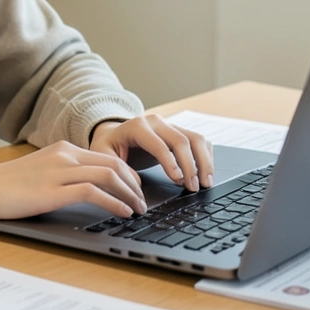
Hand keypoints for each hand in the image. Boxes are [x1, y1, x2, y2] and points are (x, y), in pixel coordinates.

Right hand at [0, 141, 147, 219]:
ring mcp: (60, 171)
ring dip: (129, 194)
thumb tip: (90, 190)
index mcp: (64, 149)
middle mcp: (66, 155)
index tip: (137, 190)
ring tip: (138, 210)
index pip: (108, 157)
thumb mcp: (43, 172)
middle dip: (135, 185)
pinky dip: (114, 203)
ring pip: (109, 175)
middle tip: (143, 202)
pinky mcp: (54, 190)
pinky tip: (122, 213)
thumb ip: (66, 175)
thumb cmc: (9, 185)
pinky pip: (94, 192)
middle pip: (114, 164)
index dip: (129, 174)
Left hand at [89, 113, 213, 191]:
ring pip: (196, 138)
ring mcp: (170, 125)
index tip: (178, 180)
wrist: (113, 135)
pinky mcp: (179, 132)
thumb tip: (136, 184)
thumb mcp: (102, 156)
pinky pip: (200, 141)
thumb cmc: (108, 147)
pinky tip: (206, 173)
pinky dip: (206, 156)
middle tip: (194, 187)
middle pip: (182, 140)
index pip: (159, 144)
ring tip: (206, 183)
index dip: (171, 163)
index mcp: (137, 126)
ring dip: (204, 161)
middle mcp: (157, 122)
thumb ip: (116, 168)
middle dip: (191, 165)